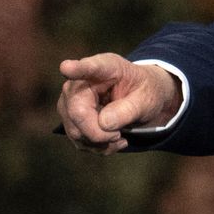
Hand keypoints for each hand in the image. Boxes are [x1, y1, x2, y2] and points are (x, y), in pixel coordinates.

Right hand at [57, 53, 180, 153]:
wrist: (140, 97)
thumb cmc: (144, 92)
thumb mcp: (146, 99)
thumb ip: (128, 109)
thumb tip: (103, 123)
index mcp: (105, 67)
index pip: (89, 68)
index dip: (77, 69)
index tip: (67, 68)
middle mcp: (80, 81)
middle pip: (77, 112)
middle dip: (100, 133)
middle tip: (120, 135)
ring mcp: (70, 100)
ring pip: (76, 131)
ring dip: (101, 142)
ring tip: (120, 136)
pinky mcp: (70, 118)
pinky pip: (79, 140)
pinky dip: (98, 147)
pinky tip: (112, 141)